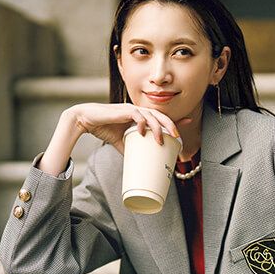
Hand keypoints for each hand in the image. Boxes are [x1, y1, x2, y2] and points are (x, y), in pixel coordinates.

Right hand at [66, 103, 192, 155]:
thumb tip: (138, 164)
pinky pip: (135, 115)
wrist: (86, 120)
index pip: (160, 116)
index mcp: (139, 116)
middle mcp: (137, 111)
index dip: (174, 119)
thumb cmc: (103, 127)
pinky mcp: (121, 110)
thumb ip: (130, 149)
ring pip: (150, 115)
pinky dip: (141, 123)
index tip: (188, 122)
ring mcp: (130, 109)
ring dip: (158, 127)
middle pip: (160, 115)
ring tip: (161, 139)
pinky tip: (143, 132)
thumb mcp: (119, 142)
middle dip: (170, 125)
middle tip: (177, 137)